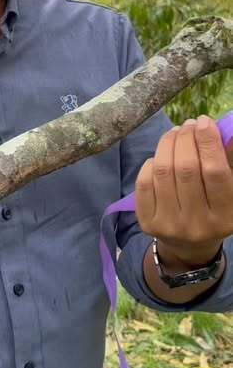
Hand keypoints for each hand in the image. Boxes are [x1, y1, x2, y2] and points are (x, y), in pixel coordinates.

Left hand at [135, 115, 232, 267]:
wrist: (189, 246)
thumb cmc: (213, 208)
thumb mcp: (229, 190)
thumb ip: (227, 160)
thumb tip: (223, 128)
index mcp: (225, 216)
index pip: (215, 172)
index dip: (208, 141)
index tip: (204, 121)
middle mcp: (197, 224)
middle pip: (186, 168)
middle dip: (185, 138)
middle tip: (188, 124)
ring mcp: (169, 225)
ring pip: (163, 171)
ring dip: (167, 143)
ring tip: (175, 132)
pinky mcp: (147, 223)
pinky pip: (144, 182)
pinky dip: (151, 162)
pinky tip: (161, 156)